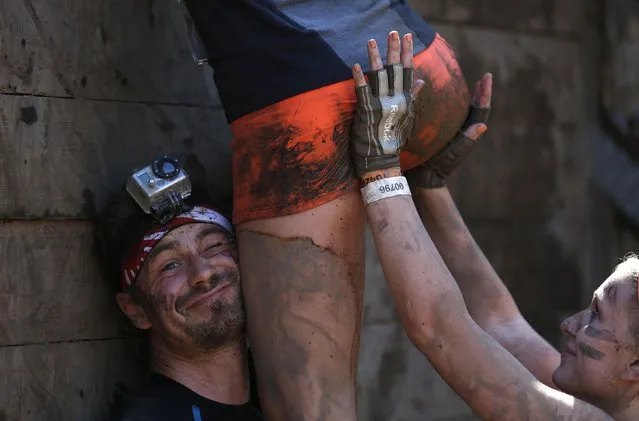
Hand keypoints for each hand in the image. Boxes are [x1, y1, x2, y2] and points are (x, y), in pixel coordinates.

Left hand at [350, 31, 424, 179]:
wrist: (383, 161)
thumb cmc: (394, 141)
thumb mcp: (408, 118)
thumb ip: (413, 98)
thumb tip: (421, 81)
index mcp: (406, 101)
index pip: (408, 72)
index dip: (407, 54)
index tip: (406, 38)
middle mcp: (396, 100)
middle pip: (395, 70)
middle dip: (393, 49)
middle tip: (392, 32)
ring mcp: (381, 105)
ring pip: (379, 76)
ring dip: (375, 57)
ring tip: (371, 41)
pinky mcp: (367, 112)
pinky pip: (362, 90)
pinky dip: (359, 77)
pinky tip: (355, 65)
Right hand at [406, 73, 492, 188]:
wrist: (425, 177)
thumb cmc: (438, 166)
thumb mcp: (452, 153)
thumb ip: (466, 141)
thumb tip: (483, 126)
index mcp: (467, 133)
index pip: (480, 110)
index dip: (484, 94)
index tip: (486, 78)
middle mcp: (462, 131)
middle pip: (476, 108)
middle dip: (481, 93)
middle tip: (484, 79)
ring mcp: (453, 132)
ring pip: (465, 111)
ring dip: (470, 97)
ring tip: (474, 85)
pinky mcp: (442, 134)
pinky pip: (452, 116)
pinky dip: (453, 104)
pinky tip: (447, 97)